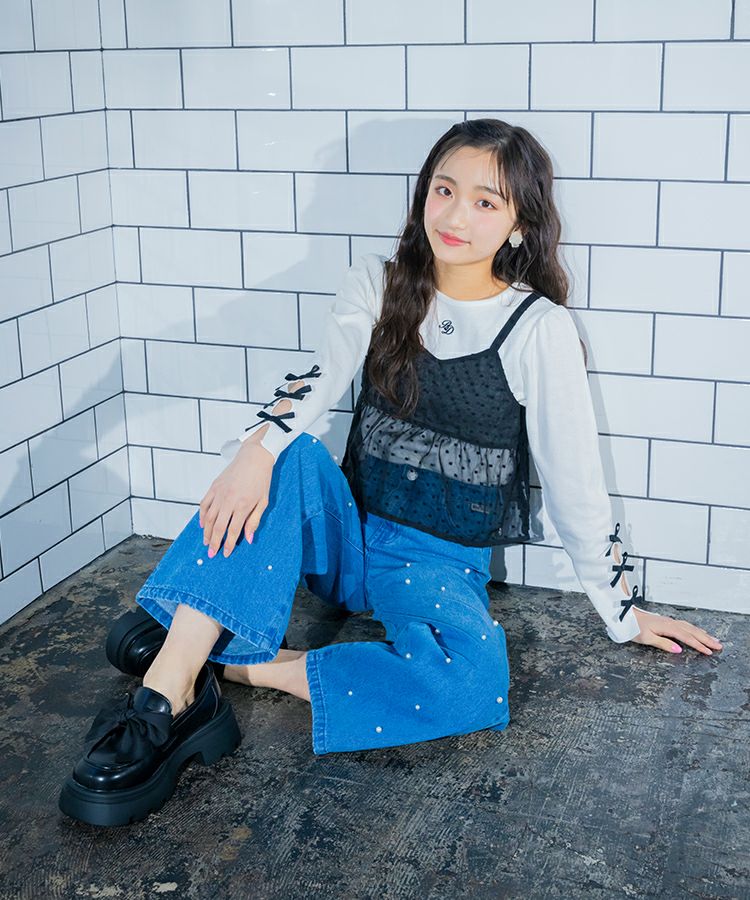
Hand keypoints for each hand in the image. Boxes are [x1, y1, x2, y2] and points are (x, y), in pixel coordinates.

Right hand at [199, 440, 274, 558]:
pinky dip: (201, 516)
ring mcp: (219, 493)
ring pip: (208, 517)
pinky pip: (204, 504)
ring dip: (206, 532)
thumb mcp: (263, 502)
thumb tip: (248, 539)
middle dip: (214, 542)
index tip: (225, 554)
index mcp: (243, 505)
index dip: (228, 544)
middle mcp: (229, 500)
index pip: (233, 530)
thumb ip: (254, 521)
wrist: (255, 457)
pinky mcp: (214, 486)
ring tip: (206, 542)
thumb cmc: (261, 479)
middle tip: (211, 554)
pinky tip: (202, 524)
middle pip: (218, 527)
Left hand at [630, 607, 723, 655]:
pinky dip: (694, 629)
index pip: (687, 637)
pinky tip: (696, 632)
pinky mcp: (666, 621)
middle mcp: (670, 622)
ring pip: (689, 627)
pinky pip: (684, 625)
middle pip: (692, 631)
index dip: (699, 645)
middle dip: (706, 639)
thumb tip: (679, 649)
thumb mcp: (647, 638)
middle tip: (718, 646)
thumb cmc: (633, 627)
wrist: (624, 616)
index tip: (709, 652)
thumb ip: (664, 644)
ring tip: (712, 640)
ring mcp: (669, 621)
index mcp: (667, 627)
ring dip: (702, 634)